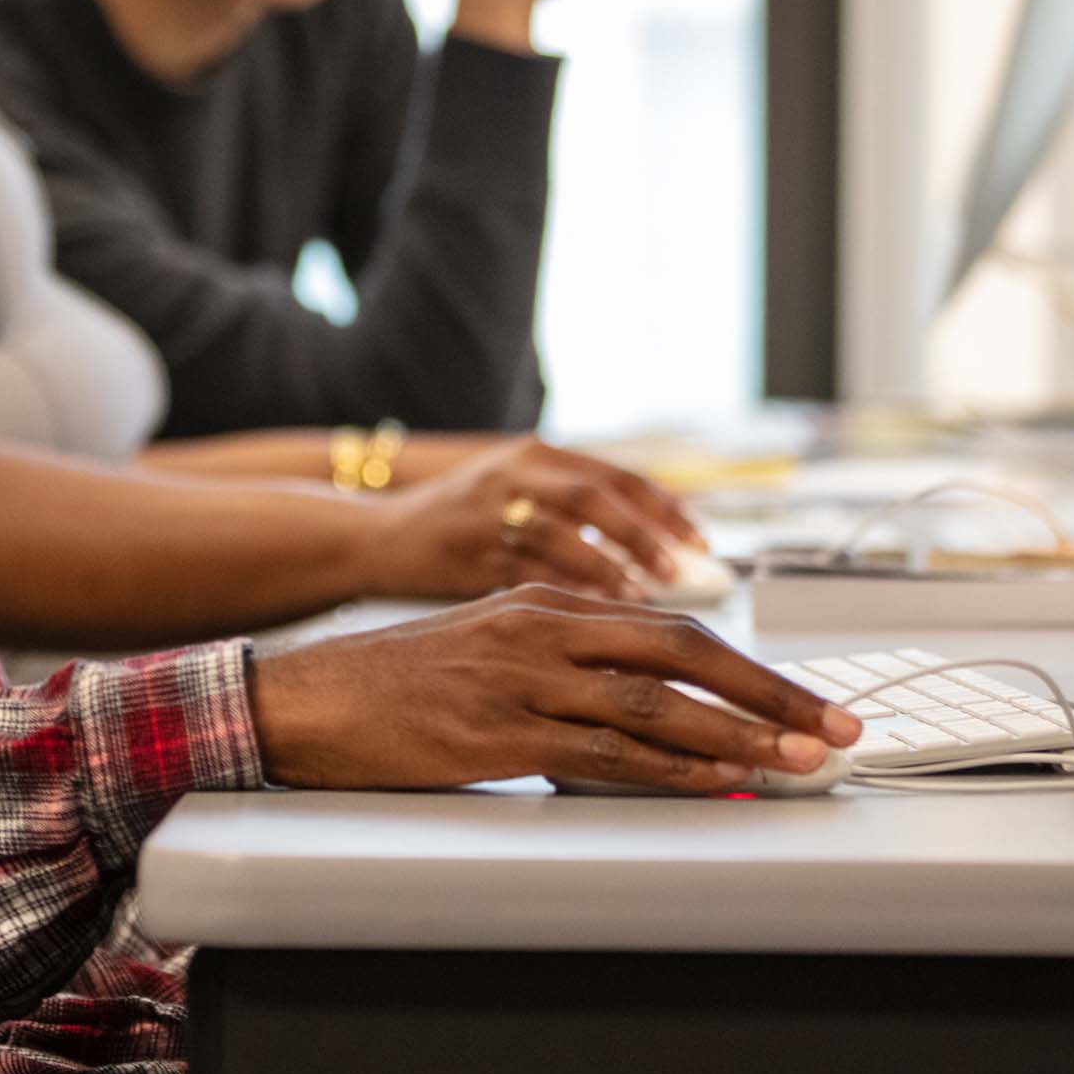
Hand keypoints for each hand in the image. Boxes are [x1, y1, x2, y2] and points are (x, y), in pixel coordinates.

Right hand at [247, 586, 862, 790]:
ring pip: (656, 705)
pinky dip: (669, 769)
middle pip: (685, 655)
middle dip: (772, 694)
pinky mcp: (497, 732)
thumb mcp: (491, 647)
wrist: (308, 698)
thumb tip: (647, 707)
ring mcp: (521, 679)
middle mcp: (545, 630)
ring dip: (740, 736)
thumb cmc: (397, 681)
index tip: (810, 700)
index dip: (753, 666)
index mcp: (549, 603)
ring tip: (800, 762)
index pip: (675, 630)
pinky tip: (714, 782)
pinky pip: (602, 753)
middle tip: (838, 728)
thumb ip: (565, 662)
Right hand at [351, 438, 703, 602]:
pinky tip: (596, 617)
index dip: (662, 506)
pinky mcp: (467, 557)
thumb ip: (574, 512)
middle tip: (682, 568)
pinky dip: (567, 596)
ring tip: (644, 595)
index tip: (698, 537)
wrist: (375, 539)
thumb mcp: (515, 497)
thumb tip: (649, 545)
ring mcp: (487, 515)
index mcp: (532, 456)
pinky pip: (529, 575)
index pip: (613, 474)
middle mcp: (513, 476)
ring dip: (612, 567)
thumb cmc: (453, 527)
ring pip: (565, 534)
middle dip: (647, 534)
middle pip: (596, 496)